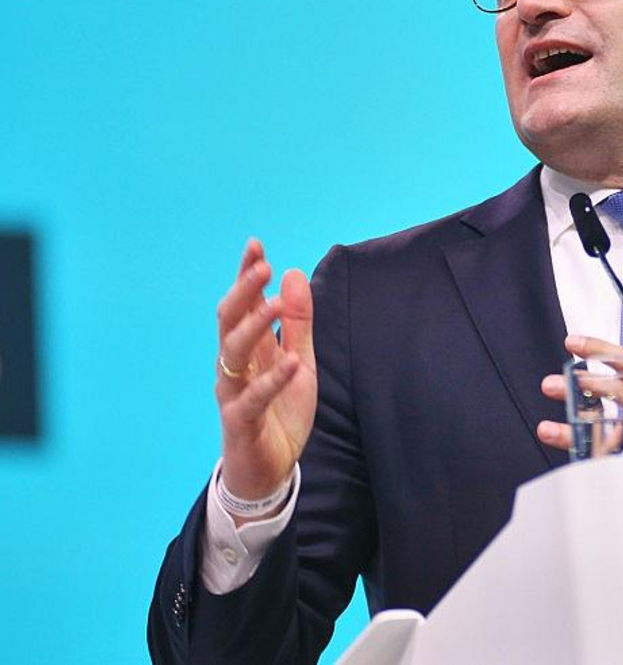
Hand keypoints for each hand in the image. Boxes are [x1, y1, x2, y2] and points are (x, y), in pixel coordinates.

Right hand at [214, 239, 316, 518]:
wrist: (267, 471)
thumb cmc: (280, 413)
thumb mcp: (298, 361)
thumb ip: (297, 323)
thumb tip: (292, 274)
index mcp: (249, 349)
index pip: (243, 304)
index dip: (246, 275)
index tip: (255, 245)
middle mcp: (234, 366)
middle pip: (230, 320)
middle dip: (243, 291)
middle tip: (261, 265)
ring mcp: (233, 392)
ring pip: (233, 352)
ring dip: (255, 326)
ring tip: (276, 303)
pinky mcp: (240, 421)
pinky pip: (253, 397)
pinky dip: (272, 379)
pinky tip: (291, 362)